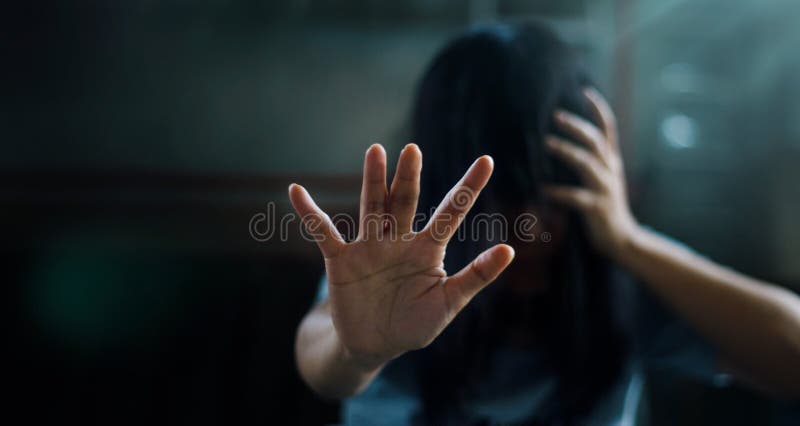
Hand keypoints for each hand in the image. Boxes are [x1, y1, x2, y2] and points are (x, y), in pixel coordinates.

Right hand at [288, 144, 514, 369]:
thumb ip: (475, 277)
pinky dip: (311, 213)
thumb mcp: (448, 303)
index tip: (487, 160)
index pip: (451, 212)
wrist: (374, 344)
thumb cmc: (415, 323)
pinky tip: (297, 191)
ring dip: (373, 181)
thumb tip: (509, 250)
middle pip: (405, 201)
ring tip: (376, 151)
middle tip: (413, 151)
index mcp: (428, 249)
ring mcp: (369, 247)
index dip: (468, 187)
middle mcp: (398, 240)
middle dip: (409, 177)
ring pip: (372, 207)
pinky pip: (324, 233)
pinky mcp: (341, 260)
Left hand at [543, 88, 639, 258]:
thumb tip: (559, 143)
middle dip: (576, 125)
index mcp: (611, 161)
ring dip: (565, 151)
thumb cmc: (605, 207)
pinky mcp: (597, 208)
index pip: (608, 129)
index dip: (599, 109)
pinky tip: (541, 189)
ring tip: (546, 144)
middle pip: (595, 140)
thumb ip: (588, 161)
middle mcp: (610, 170)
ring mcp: (606, 189)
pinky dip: (558, 192)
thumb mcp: (602, 179)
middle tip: (555, 115)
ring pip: (587, 163)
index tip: (585, 90)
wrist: (623, 240)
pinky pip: (576, 197)